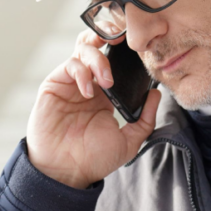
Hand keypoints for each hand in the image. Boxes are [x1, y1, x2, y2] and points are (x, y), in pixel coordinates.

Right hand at [26, 31, 161, 188]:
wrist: (66, 173)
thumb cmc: (94, 160)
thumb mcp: (128, 141)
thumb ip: (145, 119)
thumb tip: (156, 94)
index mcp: (105, 94)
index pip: (114, 60)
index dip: (124, 50)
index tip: (139, 47)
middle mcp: (88, 83)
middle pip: (97, 45)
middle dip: (109, 37)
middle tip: (123, 41)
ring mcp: (70, 83)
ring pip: (84, 49)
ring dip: (99, 59)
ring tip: (107, 81)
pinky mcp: (54, 86)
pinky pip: (70, 66)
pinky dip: (82, 73)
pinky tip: (89, 92)